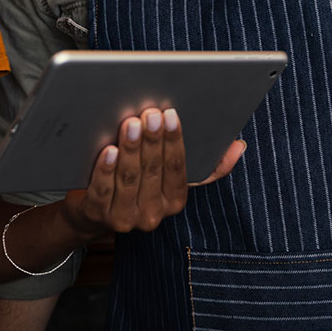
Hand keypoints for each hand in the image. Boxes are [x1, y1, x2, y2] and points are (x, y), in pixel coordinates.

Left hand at [61, 107, 245, 237]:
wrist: (92, 210)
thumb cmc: (137, 183)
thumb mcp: (171, 176)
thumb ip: (206, 165)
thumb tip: (238, 146)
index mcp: (173, 201)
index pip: (178, 170)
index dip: (175, 142)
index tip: (171, 115)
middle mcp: (152, 214)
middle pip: (153, 172)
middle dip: (153, 140)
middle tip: (150, 112)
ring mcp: (124, 217)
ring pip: (130, 180)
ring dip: (131, 149)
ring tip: (130, 123)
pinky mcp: (97, 215)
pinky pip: (103, 192)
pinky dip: (106, 170)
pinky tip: (108, 150)